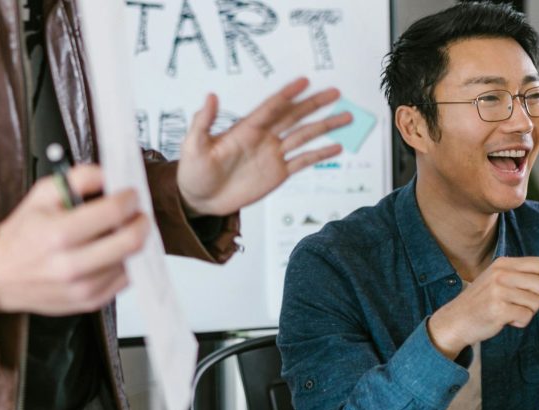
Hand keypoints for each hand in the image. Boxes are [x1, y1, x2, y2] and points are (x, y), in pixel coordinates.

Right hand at [0, 165, 149, 314]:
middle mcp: (72, 265)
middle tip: (137, 213)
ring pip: (132, 261)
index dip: (129, 199)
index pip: (114, 212)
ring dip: (135, 242)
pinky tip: (115, 252)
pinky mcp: (91, 301)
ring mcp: (83, 287)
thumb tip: (107, 174)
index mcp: (58, 235)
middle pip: (131, 241)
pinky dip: (127, 262)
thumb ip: (76, 178)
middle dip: (141, 221)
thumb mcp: (39, 196)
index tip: (130, 194)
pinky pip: (126, 279)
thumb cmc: (21, 237)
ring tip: (124, 231)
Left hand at [176, 77, 352, 215]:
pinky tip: (336, 147)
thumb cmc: (193, 171)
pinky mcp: (278, 173)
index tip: (304, 81)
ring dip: (325, 126)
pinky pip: (303, 161)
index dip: (287, 94)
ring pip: (304, 136)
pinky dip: (320, 154)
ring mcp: (273, 155)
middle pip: (294, 116)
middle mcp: (264, 138)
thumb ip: (203, 122)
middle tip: (335, 92)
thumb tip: (210, 96)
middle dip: (314, 104)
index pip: (271, 107)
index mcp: (246, 129)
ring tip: (345, 117)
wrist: (199, 199)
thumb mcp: (193, 145)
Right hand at [427, 257, 538, 358]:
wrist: (456, 320)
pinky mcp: (498, 310)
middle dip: (537, 298)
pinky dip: (519, 322)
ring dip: (527, 312)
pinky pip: (526, 316)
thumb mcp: (498, 279)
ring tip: (509, 311)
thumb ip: (521, 274)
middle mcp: (501, 274)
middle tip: (520, 303)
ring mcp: (499, 292)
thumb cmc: (482, 301)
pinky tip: (505, 320)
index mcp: (503, 263)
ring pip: (536, 302)